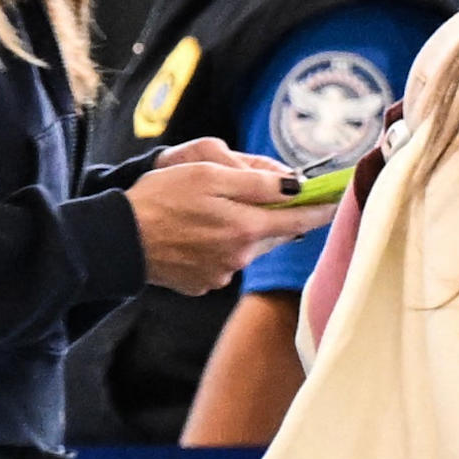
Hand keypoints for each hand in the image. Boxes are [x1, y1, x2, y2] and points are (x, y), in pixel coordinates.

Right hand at [125, 150, 320, 292]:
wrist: (117, 239)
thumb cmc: (160, 198)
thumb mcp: (208, 174)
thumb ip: (256, 182)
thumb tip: (297, 187)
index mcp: (246, 228)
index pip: (300, 219)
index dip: (323, 208)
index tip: (341, 200)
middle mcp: (240, 257)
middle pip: (276, 233)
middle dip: (278, 213)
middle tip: (272, 192)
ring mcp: (221, 274)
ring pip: (250, 247)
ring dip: (245, 228)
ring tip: (214, 208)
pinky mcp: (203, 284)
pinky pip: (224, 261)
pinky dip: (220, 244)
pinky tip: (196, 232)